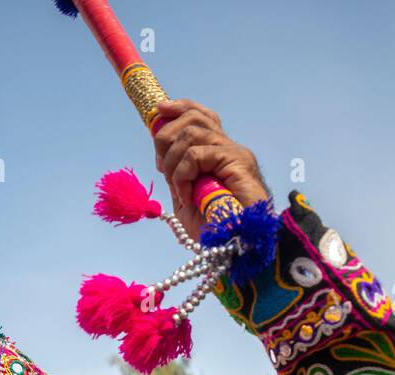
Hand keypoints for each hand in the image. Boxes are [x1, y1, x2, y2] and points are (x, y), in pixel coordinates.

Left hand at [153, 99, 270, 241]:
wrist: (235, 246)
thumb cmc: (214, 228)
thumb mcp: (186, 197)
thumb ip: (177, 175)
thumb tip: (161, 156)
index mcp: (218, 152)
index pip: (201, 115)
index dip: (179, 108)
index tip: (158, 112)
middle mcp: (228, 147)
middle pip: (194, 116)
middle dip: (167, 136)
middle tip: (161, 167)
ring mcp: (234, 153)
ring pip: (191, 132)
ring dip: (173, 160)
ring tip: (177, 187)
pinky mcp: (237, 161)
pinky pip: (196, 155)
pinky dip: (183, 175)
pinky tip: (187, 195)